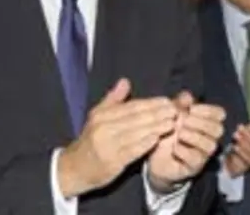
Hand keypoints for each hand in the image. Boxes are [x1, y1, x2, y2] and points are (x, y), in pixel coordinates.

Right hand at [57, 78, 177, 198]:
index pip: (132, 106)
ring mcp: (108, 145)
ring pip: (137, 133)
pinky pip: (133, 150)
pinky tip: (158, 138)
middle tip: (174, 110)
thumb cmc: (91, 139)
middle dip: (158, 113)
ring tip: (171, 122)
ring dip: (156, 127)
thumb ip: (113, 99)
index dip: (151, 103)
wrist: (74, 168)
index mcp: (102, 115)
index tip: (167, 101)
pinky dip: (146, 143)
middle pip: (137, 118)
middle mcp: (104, 128)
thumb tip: (125, 81)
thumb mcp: (97, 116)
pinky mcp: (112, 161)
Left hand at [147, 91, 225, 192]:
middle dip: (201, 123)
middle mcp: (210, 138)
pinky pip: (195, 159)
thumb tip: (187, 95)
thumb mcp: (171, 115)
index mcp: (207, 123)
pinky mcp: (193, 167)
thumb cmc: (167, 132)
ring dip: (194, 136)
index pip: (220, 114)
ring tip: (179, 133)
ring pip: (210, 145)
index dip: (208, 110)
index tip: (191, 108)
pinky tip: (174, 147)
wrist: (155, 156)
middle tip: (184, 120)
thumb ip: (180, 104)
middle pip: (218, 129)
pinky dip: (184, 151)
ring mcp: (203, 154)